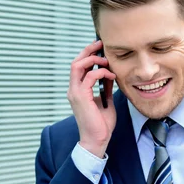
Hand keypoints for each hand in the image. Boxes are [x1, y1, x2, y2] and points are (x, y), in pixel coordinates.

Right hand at [67, 40, 116, 157]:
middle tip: (101, 44)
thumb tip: (109, 74)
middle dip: (88, 51)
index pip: (79, 66)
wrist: (97, 139)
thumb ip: (104, 87)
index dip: (88, 55)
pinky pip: (89, 77)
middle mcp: (73, 89)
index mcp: (77, 90)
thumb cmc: (101, 124)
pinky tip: (111, 76)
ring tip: (106, 61)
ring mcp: (75, 93)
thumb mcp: (105, 100)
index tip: (100, 48)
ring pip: (78, 66)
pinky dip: (101, 73)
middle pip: (76, 62)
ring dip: (93, 60)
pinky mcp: (81, 97)